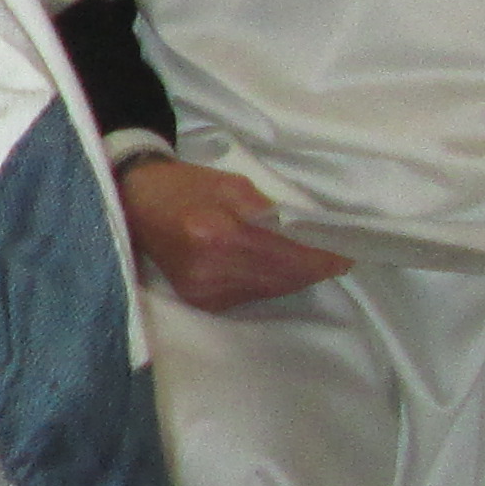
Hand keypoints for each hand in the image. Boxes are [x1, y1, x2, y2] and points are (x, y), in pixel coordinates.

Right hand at [116, 156, 349, 314]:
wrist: (135, 203)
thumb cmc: (185, 186)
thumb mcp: (231, 184)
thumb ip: (271, 209)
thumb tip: (312, 232)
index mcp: (217, 233)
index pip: (286, 253)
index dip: (322, 256)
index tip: (348, 254)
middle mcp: (211, 269)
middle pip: (284, 276)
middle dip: (314, 267)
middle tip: (337, 255)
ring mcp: (205, 290)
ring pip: (272, 289)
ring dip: (295, 276)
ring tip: (310, 259)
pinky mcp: (202, 301)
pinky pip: (253, 295)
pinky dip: (270, 281)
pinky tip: (272, 266)